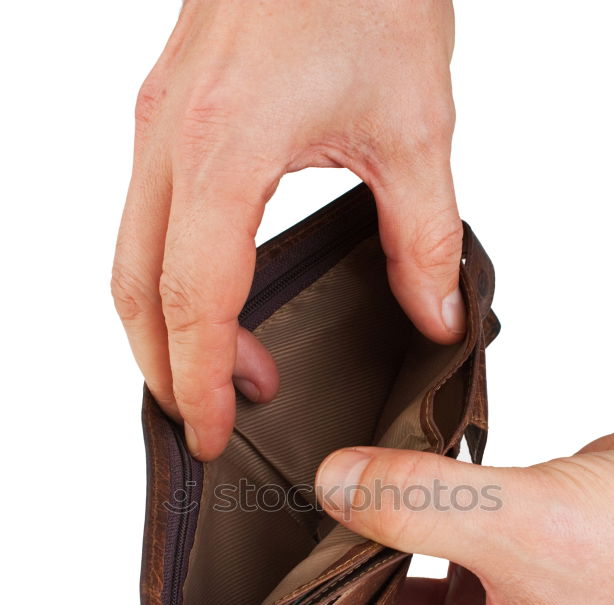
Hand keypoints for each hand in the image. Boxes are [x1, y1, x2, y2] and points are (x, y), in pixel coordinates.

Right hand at [112, 0, 463, 459]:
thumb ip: (423, 236)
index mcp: (223, 149)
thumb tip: (432, 313)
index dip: (201, 381)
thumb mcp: (413, 124)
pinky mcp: (167, 111)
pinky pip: (145, 218)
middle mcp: (169, 138)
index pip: (196, 302)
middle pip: (137, 292)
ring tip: (229, 370)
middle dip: (168, 369)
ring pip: (129, 256)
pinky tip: (219, 298)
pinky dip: (169, 277)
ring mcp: (157, 122)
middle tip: (212, 419)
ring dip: (166, 327)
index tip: (214, 433)